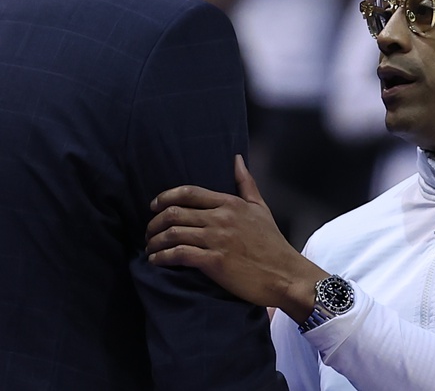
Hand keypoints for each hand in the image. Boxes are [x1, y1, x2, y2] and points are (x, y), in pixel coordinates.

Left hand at [146, 155, 328, 322]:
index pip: (188, 192)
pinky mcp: (214, 262)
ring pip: (173, 233)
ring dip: (155, 241)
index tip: (154, 206)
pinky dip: (162, 257)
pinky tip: (156, 261)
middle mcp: (221, 218)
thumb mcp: (261, 208)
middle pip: (175, 212)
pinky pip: (179, 255)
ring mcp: (217, 239)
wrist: (286, 275)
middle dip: (154, 222)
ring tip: (150, 248)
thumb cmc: (273, 243)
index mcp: (230, 203)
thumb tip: (236, 159)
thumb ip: (246, 183)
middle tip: (148, 232)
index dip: (165, 197)